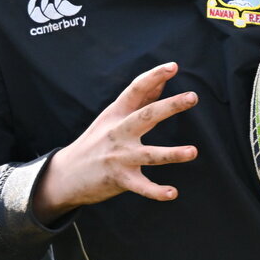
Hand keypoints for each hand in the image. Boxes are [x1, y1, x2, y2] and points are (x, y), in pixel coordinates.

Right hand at [34, 62, 197, 221]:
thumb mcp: (113, 117)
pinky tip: (172, 193)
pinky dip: (156, 191)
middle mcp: (118, 132)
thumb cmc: (96, 141)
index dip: (154, 76)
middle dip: (170, 106)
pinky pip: (141, 187)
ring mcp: (119, 156)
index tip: (173, 66)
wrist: (65, 175)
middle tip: (193, 97)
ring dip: (172, 154)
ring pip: (149, 154)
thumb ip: (140, 100)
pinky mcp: (119, 179)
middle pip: (147, 115)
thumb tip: (163, 82)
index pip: (136, 89)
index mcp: (117, 114)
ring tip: (193, 151)